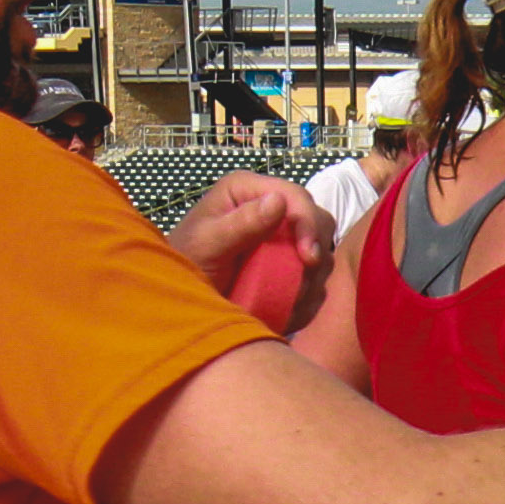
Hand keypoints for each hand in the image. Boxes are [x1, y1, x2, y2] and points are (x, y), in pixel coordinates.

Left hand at [173, 171, 331, 295]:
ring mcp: (282, 238)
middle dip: (315, 253)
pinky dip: (308, 298)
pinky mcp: (289, 265)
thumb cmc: (186, 263)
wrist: (182, 296)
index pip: (296, 197)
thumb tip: (278, 202)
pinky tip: (287, 311)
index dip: (308, 224)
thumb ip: (240, 224)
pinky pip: (316, 280)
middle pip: (318, 221)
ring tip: (287, 303)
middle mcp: (270, 209)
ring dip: (311, 280)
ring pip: (322, 253)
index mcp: (248, 191)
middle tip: (302, 284)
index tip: (308, 258)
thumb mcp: (207, 244)